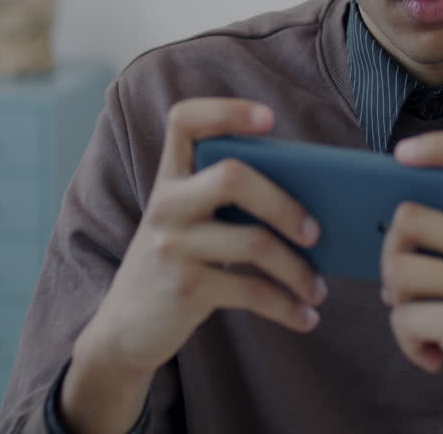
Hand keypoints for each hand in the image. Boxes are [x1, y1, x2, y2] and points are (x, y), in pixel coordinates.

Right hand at [64, 99, 326, 432]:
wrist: (124, 330)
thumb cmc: (179, 265)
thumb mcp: (191, 225)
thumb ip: (230, 202)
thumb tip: (315, 201)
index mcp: (171, 177)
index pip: (184, 121)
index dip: (225, 111)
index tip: (268, 119)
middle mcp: (167, 203)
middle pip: (233, 176)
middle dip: (285, 204)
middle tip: (316, 232)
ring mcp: (173, 245)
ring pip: (254, 241)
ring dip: (298, 270)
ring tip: (318, 290)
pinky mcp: (185, 287)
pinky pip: (252, 290)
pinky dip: (287, 307)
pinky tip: (306, 317)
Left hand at [381, 133, 442, 433]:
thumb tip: (393, 217)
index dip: (441, 145)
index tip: (402, 154)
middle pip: (409, 216)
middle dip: (391, 256)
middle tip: (406, 289)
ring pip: (398, 268)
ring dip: (398, 305)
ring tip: (424, 327)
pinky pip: (402, 317)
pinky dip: (407, 342)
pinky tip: (433, 356)